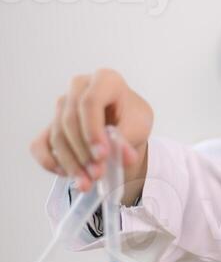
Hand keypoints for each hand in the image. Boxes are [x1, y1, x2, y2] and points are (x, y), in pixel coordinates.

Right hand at [30, 68, 152, 203]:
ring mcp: (62, 105)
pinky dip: (50, 163)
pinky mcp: (50, 126)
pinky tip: (69, 175)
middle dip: (83, 152)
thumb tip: (124, 157)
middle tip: (98, 174)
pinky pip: (39, 145)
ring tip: (88, 182)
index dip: (93, 131)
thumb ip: (128, 139)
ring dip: (71, 163)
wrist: (124, 128)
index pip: (90, 102)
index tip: (102, 155)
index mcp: (105, 79)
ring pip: (57, 136)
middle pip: (70, 120)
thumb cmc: (132, 120)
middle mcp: (79, 87)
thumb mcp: (139, 126)